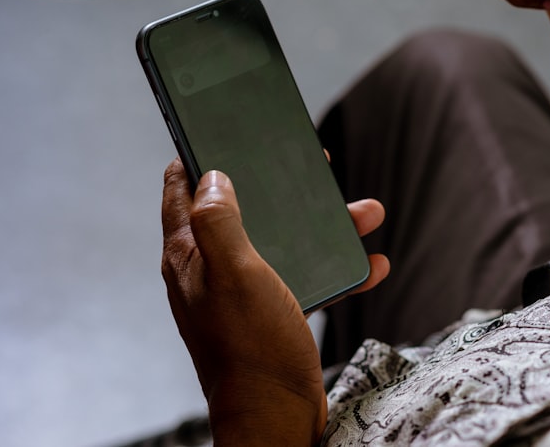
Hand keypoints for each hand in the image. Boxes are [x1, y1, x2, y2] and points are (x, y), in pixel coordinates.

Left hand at [160, 161, 388, 444]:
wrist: (278, 418)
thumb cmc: (252, 349)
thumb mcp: (235, 273)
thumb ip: (218, 221)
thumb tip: (210, 176)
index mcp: (191, 257)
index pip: (180, 192)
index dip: (197, 157)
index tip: (220, 130)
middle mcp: (212, 271)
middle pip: (242, 210)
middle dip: (277, 187)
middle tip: (309, 166)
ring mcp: (243, 294)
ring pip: (283, 242)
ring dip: (322, 227)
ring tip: (364, 212)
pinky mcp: (272, 315)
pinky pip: (306, 278)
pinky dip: (336, 269)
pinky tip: (369, 264)